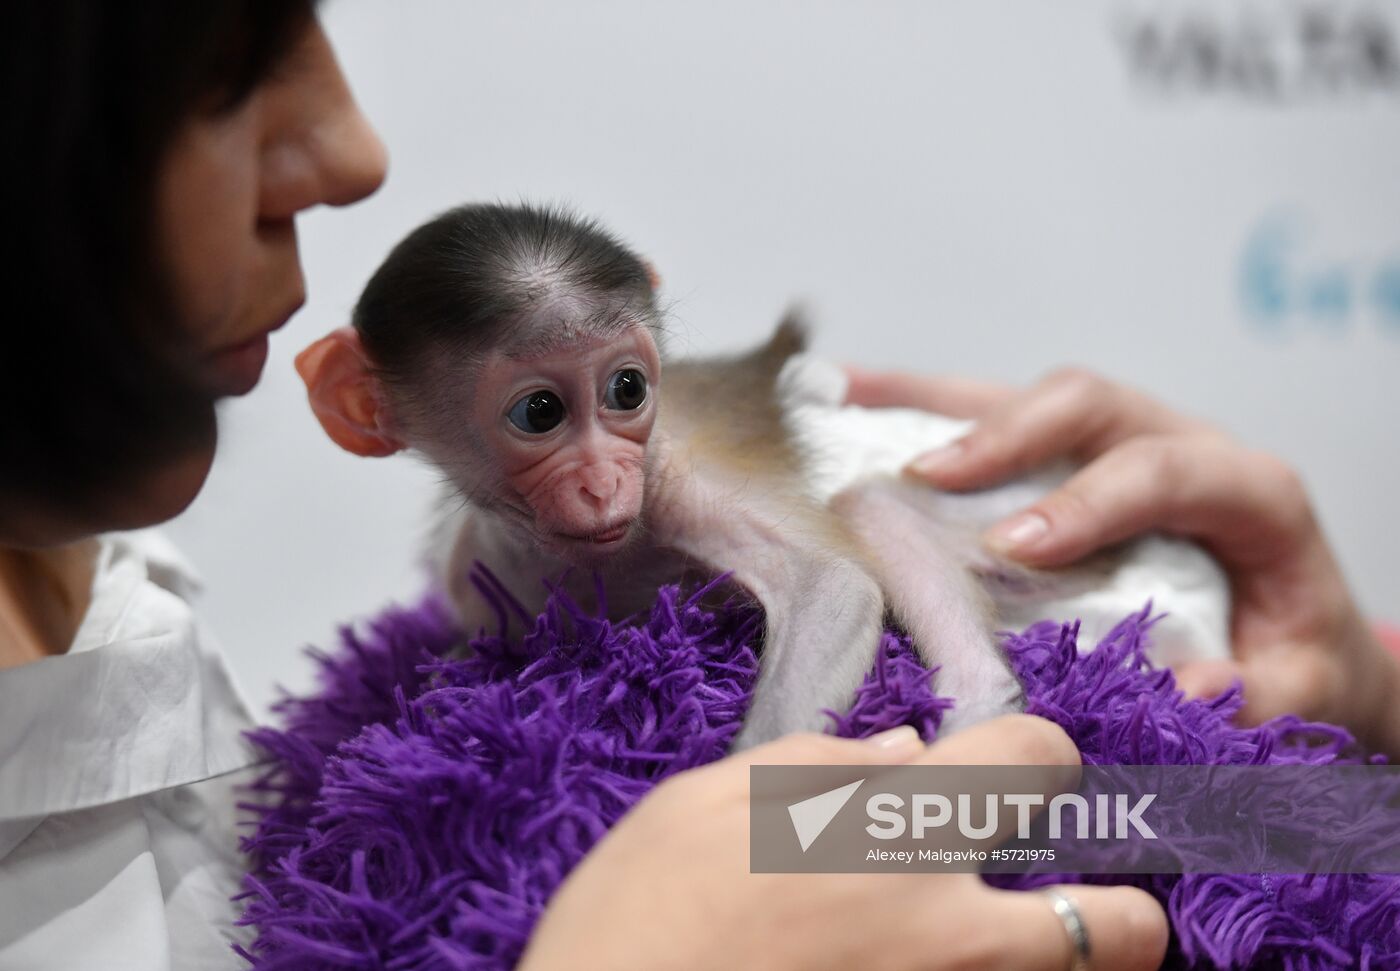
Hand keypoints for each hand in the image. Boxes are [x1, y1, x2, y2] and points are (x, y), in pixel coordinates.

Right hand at [519, 716, 1165, 970]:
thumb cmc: (634, 921)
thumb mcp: (695, 808)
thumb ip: (808, 768)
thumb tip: (904, 748)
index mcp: (888, 829)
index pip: (1034, 756)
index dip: (1033, 753)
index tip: (1007, 771)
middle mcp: (950, 928)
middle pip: (1121, 924)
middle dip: (1119, 906)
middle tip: (1060, 900)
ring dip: (1069, 964)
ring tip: (1001, 948)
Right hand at [846, 365, 1399, 754]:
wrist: (1291, 629)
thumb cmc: (1289, 652)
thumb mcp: (1300, 686)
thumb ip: (1261, 693)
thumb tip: (1189, 687)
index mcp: (1247, 492)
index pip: (1168, 471)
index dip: (1090, 501)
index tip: (1014, 547)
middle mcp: (1174, 442)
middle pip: (1088, 403)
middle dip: (1004, 436)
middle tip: (927, 480)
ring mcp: (1112, 438)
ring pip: (1022, 393)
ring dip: (933, 401)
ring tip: (845, 404)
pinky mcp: (1062, 453)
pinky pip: (985, 409)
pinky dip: (913, 401)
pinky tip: (845, 396)